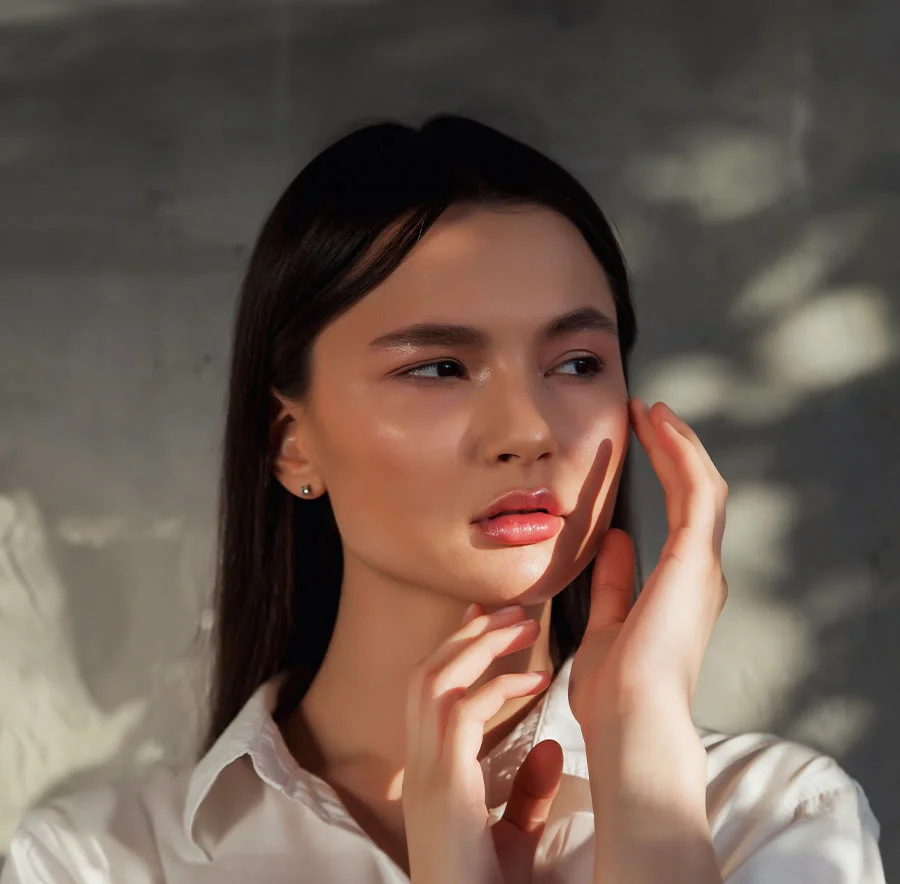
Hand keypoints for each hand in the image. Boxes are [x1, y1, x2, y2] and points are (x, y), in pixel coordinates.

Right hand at [402, 602, 564, 883]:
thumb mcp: (514, 836)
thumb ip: (527, 791)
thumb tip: (551, 747)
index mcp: (430, 772)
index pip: (431, 692)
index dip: (456, 648)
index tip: (485, 616)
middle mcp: (419, 765)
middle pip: (427, 673)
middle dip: (467, 633)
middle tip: (508, 606)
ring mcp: (426, 774)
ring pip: (434, 681)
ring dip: (477, 645)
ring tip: (521, 623)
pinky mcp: (445, 787)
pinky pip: (462, 713)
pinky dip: (498, 687)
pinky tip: (536, 679)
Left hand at [568, 398, 728, 738]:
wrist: (628, 719)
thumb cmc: (615, 689)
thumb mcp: (607, 622)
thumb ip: (615, 582)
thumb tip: (616, 541)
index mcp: (682, 588)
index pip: (681, 515)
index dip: (665, 474)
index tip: (640, 441)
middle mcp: (700, 573)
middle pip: (696, 493)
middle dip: (674, 449)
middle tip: (648, 413)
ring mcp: (702, 566)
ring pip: (702, 485)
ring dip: (678, 444)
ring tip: (652, 411)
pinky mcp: (694, 560)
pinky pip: (696, 492)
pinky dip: (681, 455)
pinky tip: (660, 427)